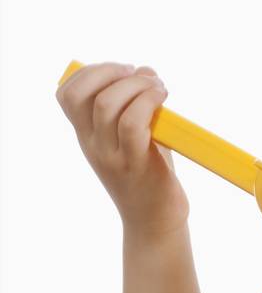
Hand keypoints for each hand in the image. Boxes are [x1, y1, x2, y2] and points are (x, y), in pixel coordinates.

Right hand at [56, 61, 189, 241]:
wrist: (156, 221)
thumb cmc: (150, 173)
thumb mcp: (134, 136)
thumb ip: (134, 104)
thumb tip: (144, 71)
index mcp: (88, 135)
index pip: (67, 94)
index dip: (90, 71)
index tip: (121, 70)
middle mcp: (93, 144)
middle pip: (82, 95)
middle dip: (112, 71)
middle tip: (141, 76)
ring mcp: (111, 155)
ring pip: (107, 105)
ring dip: (136, 84)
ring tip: (158, 87)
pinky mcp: (135, 164)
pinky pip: (132, 123)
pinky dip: (148, 101)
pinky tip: (163, 98)